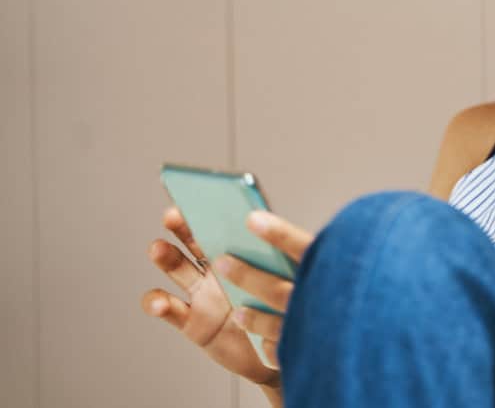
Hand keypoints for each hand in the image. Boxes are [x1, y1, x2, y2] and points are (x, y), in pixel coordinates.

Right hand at [141, 205, 313, 389]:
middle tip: (172, 214)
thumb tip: (263, 219)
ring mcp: (201, 293)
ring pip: (175, 267)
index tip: (197, 194)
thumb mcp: (286, 275)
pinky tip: (159, 302)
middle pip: (192, 238)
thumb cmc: (288, 306)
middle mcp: (216, 266)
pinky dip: (157, 303)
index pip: (222, 221)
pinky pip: (169, 308)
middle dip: (180, 224)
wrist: (285, 349)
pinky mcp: (192, 321)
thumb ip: (274, 250)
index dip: (206, 207)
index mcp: (240, 250)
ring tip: (157, 248)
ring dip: (163, 255)